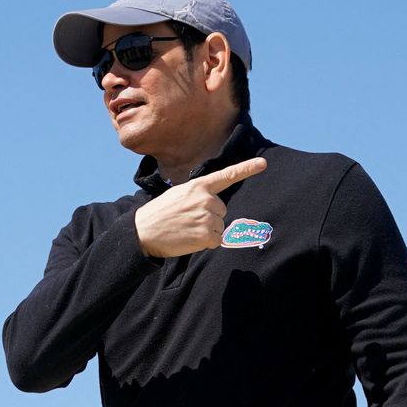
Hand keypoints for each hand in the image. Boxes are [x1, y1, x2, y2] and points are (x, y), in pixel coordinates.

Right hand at [134, 157, 267, 257]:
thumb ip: (199, 195)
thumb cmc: (161, 213)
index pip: (226, 176)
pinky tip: (189, 238)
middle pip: (222, 210)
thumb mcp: (179, 195)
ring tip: (186, 229)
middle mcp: (206, 199)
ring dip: (206, 230)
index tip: (263, 163)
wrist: (144, 231)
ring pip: (219, 226)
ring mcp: (207, 217)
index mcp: (199, 186)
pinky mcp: (207, 235)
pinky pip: (216, 240)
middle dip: (209, 216)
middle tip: (187, 219)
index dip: (246, 169)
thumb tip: (216, 208)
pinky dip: (205, 242)